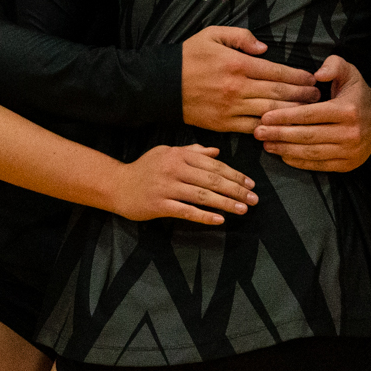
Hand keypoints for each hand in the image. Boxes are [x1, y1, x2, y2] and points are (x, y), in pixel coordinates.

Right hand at [109, 144, 259, 224]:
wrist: (117, 185)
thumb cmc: (144, 168)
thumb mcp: (167, 152)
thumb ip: (192, 151)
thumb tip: (216, 151)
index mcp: (179, 155)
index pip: (214, 165)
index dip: (234, 174)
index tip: (250, 184)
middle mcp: (175, 168)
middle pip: (212, 180)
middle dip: (236, 190)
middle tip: (254, 199)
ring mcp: (167, 187)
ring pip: (203, 195)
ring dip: (226, 203)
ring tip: (243, 209)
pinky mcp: (160, 205)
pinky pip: (187, 211)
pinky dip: (205, 216)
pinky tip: (219, 220)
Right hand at [182, 26, 318, 132]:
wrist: (160, 85)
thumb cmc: (188, 57)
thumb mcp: (212, 35)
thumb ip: (240, 37)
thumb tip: (264, 48)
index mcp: (237, 64)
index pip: (276, 72)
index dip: (298, 76)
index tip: (312, 79)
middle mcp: (237, 88)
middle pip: (278, 94)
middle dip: (302, 96)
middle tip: (318, 97)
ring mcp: (231, 108)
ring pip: (270, 113)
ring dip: (292, 113)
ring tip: (308, 112)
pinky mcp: (223, 124)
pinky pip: (253, 128)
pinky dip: (269, 128)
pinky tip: (282, 127)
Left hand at [254, 55, 370, 171]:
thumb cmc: (357, 94)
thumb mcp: (350, 73)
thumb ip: (334, 65)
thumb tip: (318, 73)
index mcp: (348, 110)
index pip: (310, 114)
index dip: (285, 116)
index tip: (265, 116)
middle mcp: (350, 133)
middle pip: (308, 135)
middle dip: (280, 134)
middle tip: (258, 132)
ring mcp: (349, 152)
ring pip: (311, 152)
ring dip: (285, 149)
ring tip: (266, 144)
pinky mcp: (347, 165)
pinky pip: (319, 165)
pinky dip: (299, 162)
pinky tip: (283, 155)